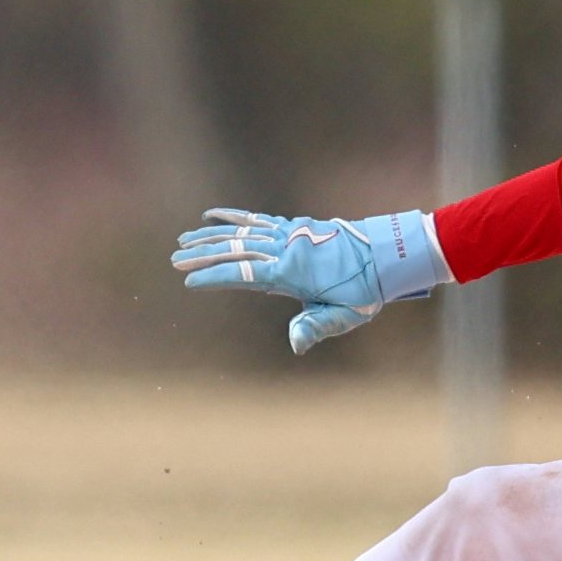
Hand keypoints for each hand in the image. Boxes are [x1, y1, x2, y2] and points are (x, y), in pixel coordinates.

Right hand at [173, 207, 448, 357]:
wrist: (387, 255)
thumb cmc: (365, 291)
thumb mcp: (344, 316)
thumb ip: (315, 327)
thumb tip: (294, 345)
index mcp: (293, 271)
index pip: (244, 273)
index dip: (215, 277)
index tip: (189, 281)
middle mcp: (287, 247)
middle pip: (236, 248)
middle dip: (203, 254)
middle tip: (174, 258)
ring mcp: (291, 232)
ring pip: (243, 231)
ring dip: (212, 235)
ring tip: (185, 237)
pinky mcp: (296, 226)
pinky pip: (259, 219)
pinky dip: (235, 217)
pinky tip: (216, 215)